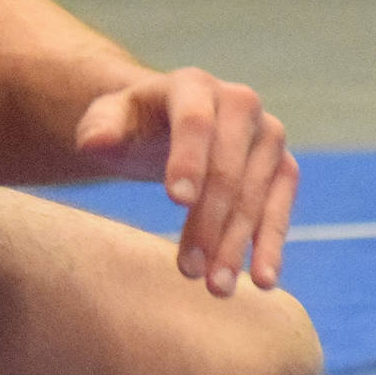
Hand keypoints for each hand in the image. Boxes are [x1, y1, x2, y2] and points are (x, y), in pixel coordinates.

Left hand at [75, 67, 297, 292]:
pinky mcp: (281, 167)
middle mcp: (241, 104)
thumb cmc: (129, 123)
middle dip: (208, 222)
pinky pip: (279, 209)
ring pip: (255, 197)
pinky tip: (261, 281)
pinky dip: (270, 245)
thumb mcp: (106, 119)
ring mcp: (267, 136)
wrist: (162, 123)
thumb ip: (99, 128)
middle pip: (228, 169)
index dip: (188, 160)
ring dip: (236, 245)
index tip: (176, 202)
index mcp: (193, 86)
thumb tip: (94, 143)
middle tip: (187, 271)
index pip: (195, 123)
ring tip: (216, 288)